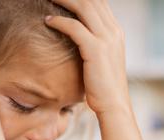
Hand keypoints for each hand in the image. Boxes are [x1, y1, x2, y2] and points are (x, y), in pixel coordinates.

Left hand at [45, 0, 129, 114]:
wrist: (113, 105)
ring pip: (84, 6)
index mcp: (116, 31)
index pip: (99, 2)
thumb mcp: (103, 60)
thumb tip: (78, 38)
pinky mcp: (96, 49)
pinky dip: (59, 21)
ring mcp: (107, 39)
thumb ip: (95, 44)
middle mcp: (113, 31)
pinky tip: (47, 21)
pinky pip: (74, 27)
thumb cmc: (103, 86)